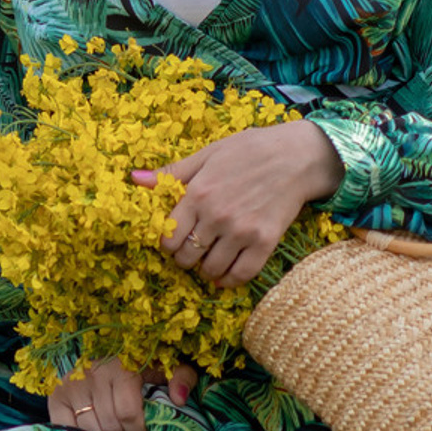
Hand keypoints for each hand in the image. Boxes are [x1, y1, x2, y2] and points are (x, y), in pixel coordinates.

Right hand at [49, 355, 199, 430]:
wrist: (105, 342)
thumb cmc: (142, 358)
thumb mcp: (167, 362)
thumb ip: (181, 377)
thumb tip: (179, 398)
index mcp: (122, 366)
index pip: (128, 414)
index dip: (140, 429)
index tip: (146, 430)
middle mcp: (93, 374)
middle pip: (110, 425)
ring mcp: (72, 385)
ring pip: (89, 430)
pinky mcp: (57, 395)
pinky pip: (65, 428)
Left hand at [133, 120, 341, 288]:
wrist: (296, 155)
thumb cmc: (250, 150)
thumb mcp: (208, 154)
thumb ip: (172, 173)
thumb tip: (135, 180)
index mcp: (198, 193)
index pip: (169, 237)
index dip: (168, 242)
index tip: (176, 239)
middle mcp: (217, 216)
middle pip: (186, 257)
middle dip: (185, 257)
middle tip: (193, 250)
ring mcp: (241, 231)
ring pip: (210, 269)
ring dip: (207, 269)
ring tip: (211, 258)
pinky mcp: (265, 242)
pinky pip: (241, 275)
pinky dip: (230, 280)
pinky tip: (227, 274)